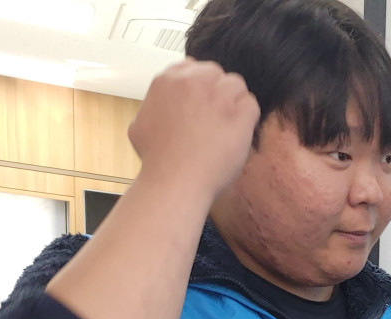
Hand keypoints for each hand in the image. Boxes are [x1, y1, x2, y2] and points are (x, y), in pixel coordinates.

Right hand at [129, 60, 259, 204]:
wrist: (175, 180)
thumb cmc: (156, 159)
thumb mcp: (139, 123)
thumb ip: (154, 104)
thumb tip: (162, 101)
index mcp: (168, 81)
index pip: (192, 66)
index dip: (199, 85)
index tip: (201, 101)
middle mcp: (193, 82)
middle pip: (216, 73)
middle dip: (217, 90)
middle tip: (216, 114)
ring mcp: (218, 97)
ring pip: (236, 85)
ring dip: (234, 101)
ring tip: (228, 124)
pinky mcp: (239, 115)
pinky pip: (251, 104)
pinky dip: (248, 117)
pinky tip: (239, 132)